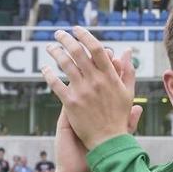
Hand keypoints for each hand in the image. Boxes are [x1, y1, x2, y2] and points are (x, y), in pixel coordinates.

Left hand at [42, 28, 141, 152]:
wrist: (108, 142)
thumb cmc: (119, 117)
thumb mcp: (128, 92)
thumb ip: (127, 70)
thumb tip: (127, 51)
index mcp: (110, 77)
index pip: (96, 49)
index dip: (85, 36)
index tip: (77, 29)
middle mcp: (95, 81)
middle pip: (77, 52)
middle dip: (65, 39)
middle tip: (59, 33)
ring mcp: (82, 91)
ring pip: (64, 65)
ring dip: (55, 52)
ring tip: (50, 47)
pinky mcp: (70, 103)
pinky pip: (55, 84)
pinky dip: (48, 74)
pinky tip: (44, 68)